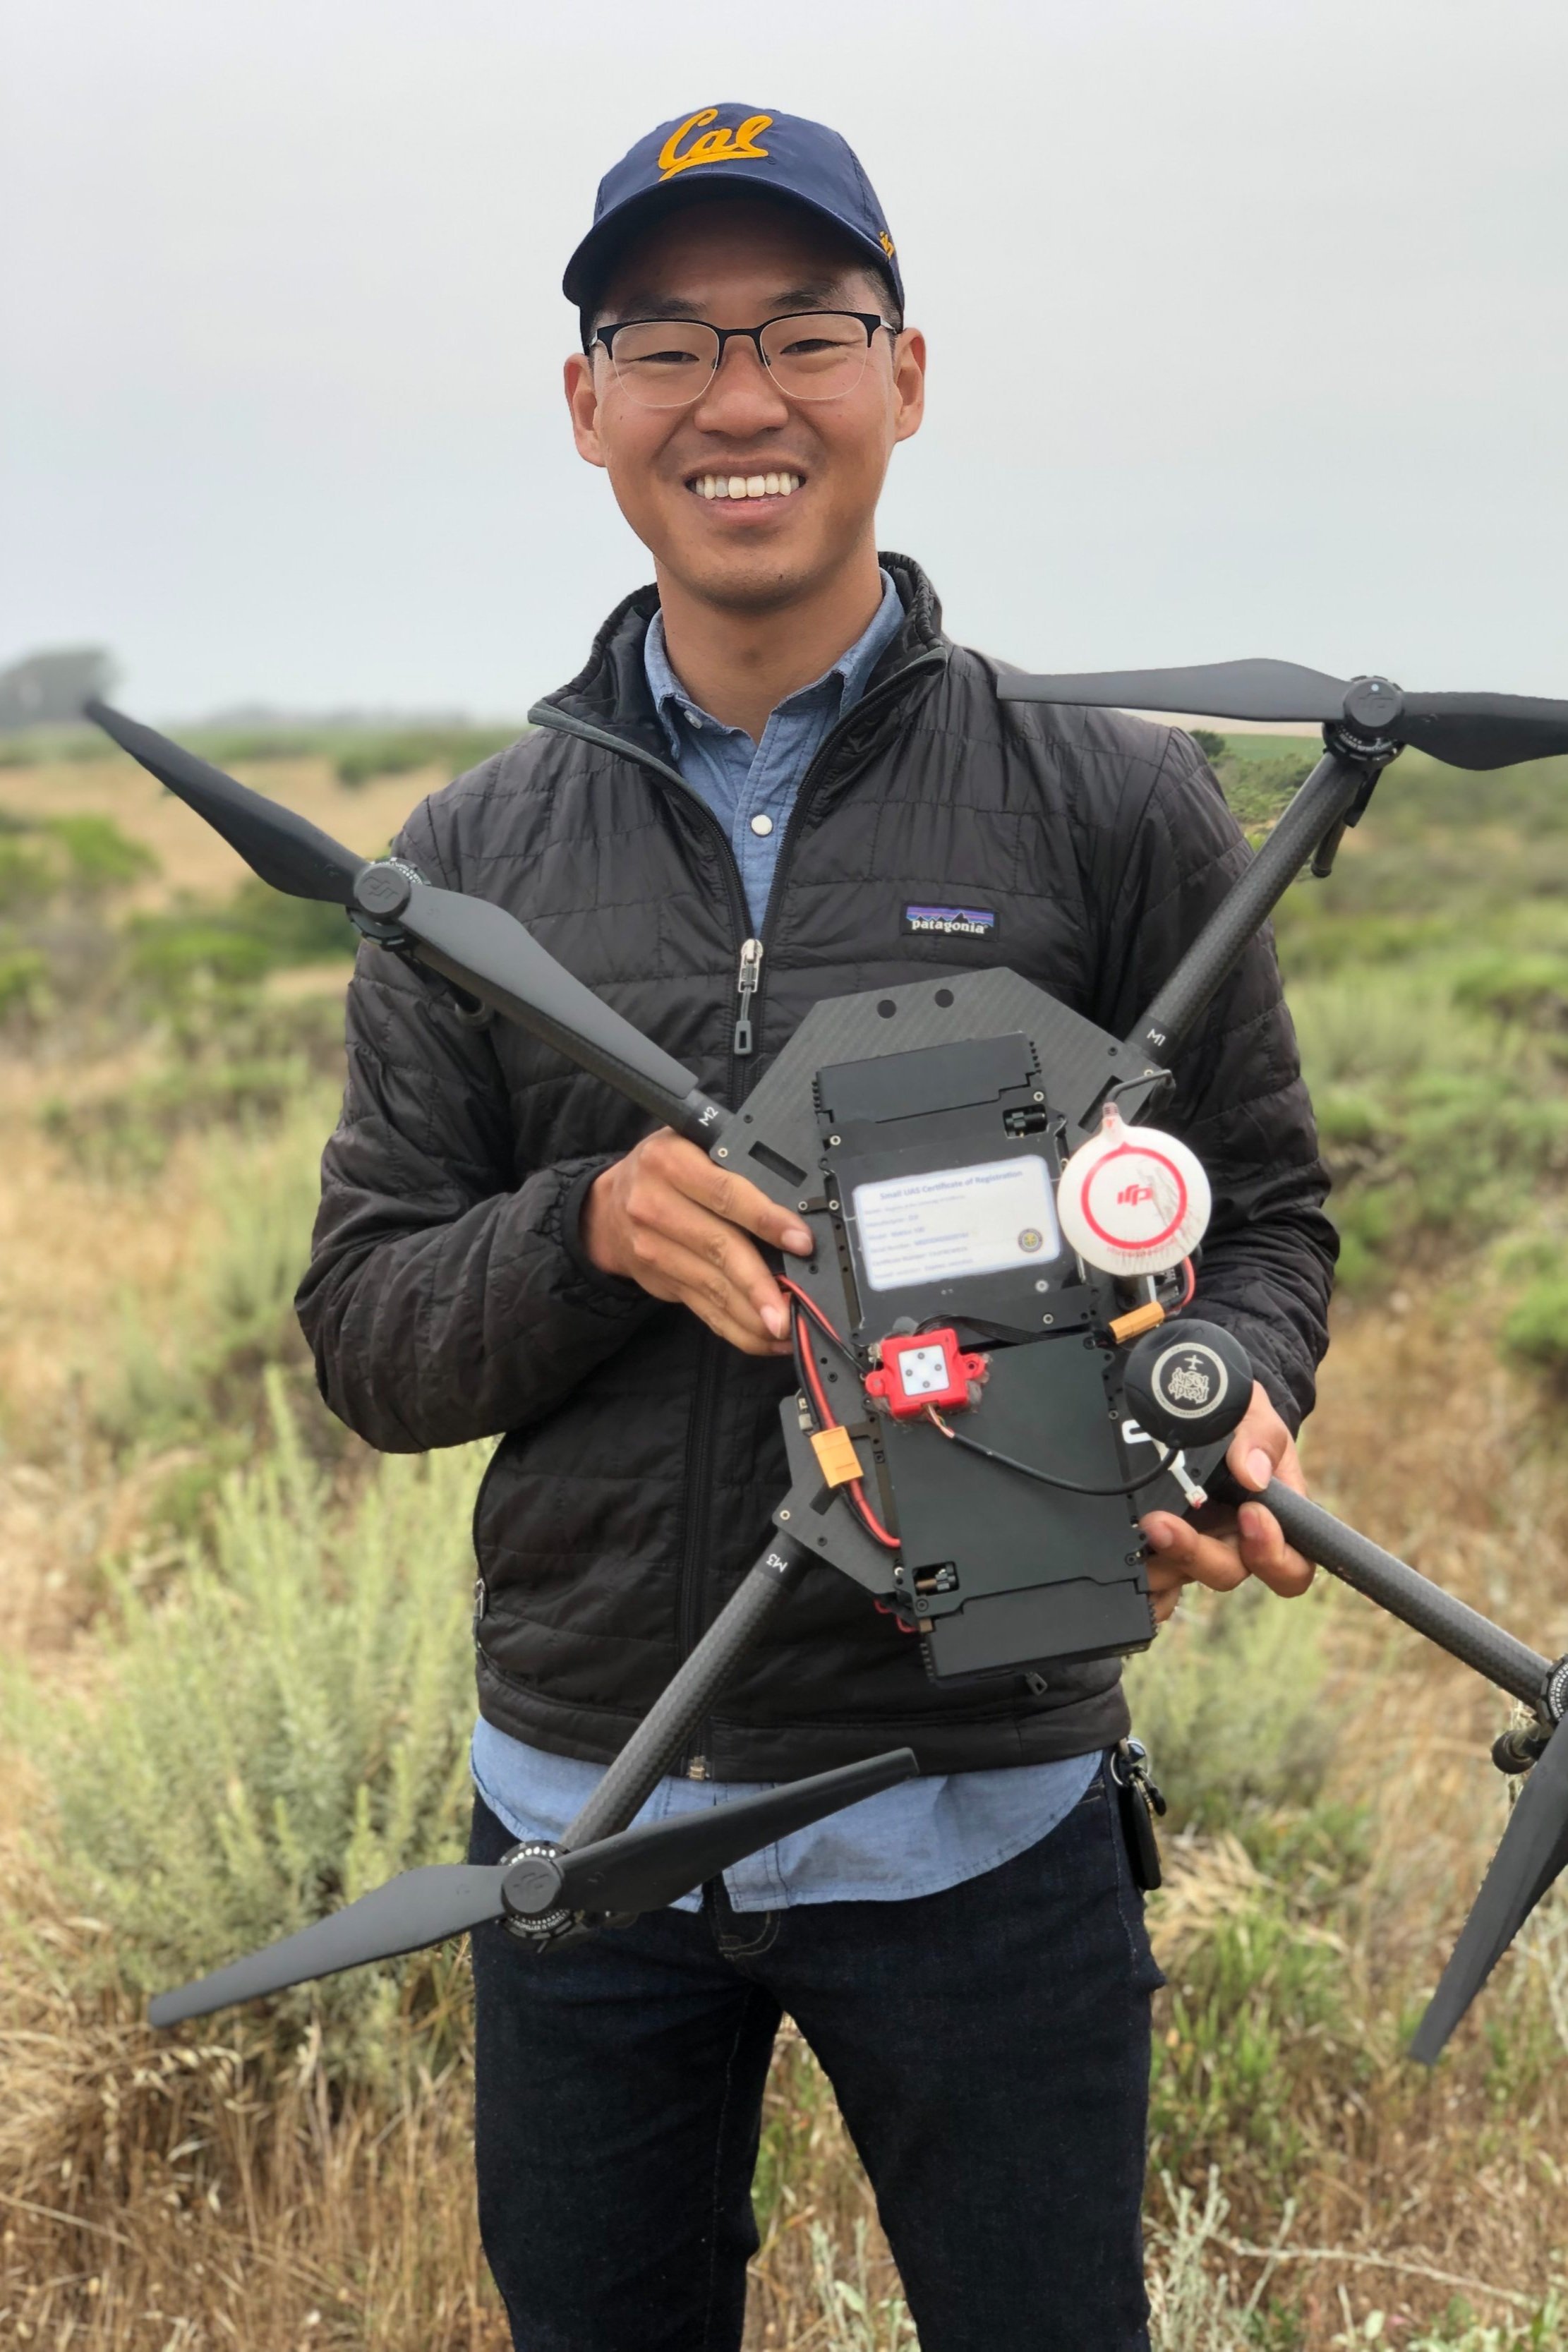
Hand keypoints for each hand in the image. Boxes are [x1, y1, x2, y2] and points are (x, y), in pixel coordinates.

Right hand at [581, 1129, 812, 1356]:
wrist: (608, 1208)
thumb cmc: (664, 1170)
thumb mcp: (691, 1144)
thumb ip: (734, 1163)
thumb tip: (794, 1202)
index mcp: (669, 1162)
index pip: (725, 1193)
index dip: (765, 1219)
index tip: (800, 1242)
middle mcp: (655, 1205)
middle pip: (718, 1247)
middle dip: (758, 1283)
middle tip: (789, 1308)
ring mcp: (654, 1249)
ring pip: (712, 1286)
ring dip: (752, 1314)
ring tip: (787, 1328)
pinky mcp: (662, 1281)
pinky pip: (704, 1310)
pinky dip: (738, 1329)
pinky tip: (766, 1338)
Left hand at [1139, 1380, 1313, 1625]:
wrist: (1200, 1408)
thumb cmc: (1240, 1420)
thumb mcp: (1256, 1417)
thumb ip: (1259, 1438)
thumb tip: (1253, 1473)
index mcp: (1273, 1522)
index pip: (1291, 1566)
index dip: (1273, 1555)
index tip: (1249, 1514)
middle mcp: (1235, 1542)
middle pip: (1227, 1572)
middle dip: (1196, 1552)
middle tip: (1163, 1524)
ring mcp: (1197, 1545)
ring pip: (1183, 1576)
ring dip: (1160, 1563)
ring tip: (1139, 1531)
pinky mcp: (1162, 1548)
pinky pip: (1155, 1580)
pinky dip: (1143, 1581)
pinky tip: (1127, 1564)